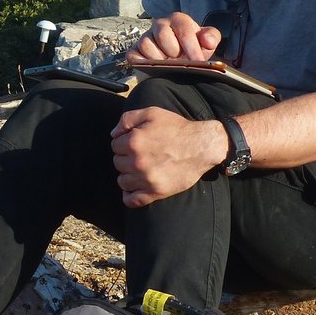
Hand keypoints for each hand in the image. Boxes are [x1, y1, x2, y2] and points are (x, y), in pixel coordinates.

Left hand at [110, 107, 226, 207]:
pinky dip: (129, 197)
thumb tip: (113, 134)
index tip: (134, 142)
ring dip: (128, 175)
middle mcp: (137, 162)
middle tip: (140, 155)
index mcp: (134, 142)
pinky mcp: (156, 192)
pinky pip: (132, 201)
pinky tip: (134, 189)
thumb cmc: (177, 128)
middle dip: (125, 158)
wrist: (202, 146)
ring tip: (139, 169)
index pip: (114, 146)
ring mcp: (146, 179)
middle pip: (117, 163)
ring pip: (122, 181)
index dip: (124, 142)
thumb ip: (127, 119)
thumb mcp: (152, 113)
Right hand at [128, 13, 221, 61]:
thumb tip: (207, 40)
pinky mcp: (134, 50)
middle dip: (174, 52)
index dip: (191, 46)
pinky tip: (153, 68)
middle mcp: (160, 25)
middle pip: (162, 34)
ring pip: (147, 44)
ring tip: (167, 65)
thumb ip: (211, 37)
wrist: (177, 66)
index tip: (197, 61)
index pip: (183, 28)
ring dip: (159, 59)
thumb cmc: (191, 52)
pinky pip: (134, 55)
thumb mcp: (206, 45)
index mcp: (178, 20)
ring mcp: (145, 37)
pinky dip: (142, 62)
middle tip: (180, 61)